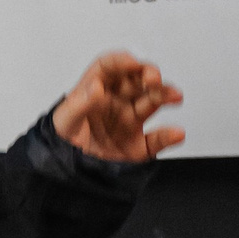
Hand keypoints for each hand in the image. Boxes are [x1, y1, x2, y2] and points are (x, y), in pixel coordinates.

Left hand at [53, 51, 185, 164]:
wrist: (65, 176)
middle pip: (136, 81)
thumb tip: (96, 88)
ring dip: (165, 95)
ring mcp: (129, 123)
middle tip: (153, 78)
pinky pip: (157, 140)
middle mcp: (116, 103)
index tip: (132, 62)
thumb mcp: (64, 121)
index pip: (109, 68)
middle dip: (147, 75)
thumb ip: (79, 104)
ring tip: (175, 96)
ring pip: (152, 103)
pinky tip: (176, 132)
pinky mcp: (138, 147)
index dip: (121, 62)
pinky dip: (169, 136)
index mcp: (95, 92)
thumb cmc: (62, 142)